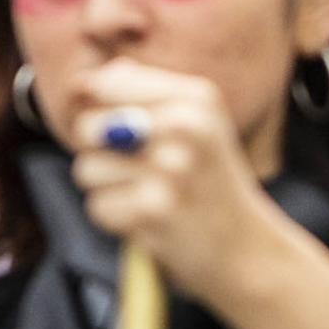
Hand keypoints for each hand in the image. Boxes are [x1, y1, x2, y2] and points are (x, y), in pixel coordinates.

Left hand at [68, 58, 291, 308]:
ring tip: (150, 195)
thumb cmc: (211, 181)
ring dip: (109, 188)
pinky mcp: (153, 211)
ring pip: (87, 168)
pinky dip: (117, 218)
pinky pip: (98, 206)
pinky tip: (151, 219)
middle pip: (88, 126)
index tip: (124, 128)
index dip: (100, 107)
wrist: (247, 246)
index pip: (107, 82)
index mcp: (197, 98)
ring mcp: (171, 170)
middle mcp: (186, 127)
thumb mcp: (198, 122)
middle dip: (98, 150)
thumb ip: (140, 92)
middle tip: (137, 166)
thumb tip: (80, 82)